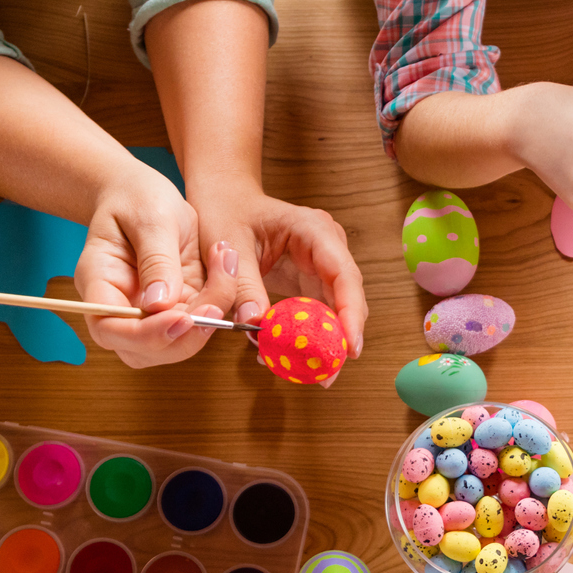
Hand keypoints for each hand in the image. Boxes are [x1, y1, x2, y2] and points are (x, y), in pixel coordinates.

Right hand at [73, 162, 238, 367]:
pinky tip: (225, 263)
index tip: (181, 319)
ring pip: (177, 344)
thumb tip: (159, 305)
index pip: (109, 330)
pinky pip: (200, 322)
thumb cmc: (136, 197)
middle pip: (145, 350)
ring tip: (224, 263)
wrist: (143, 193)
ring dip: (210, 318)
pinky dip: (220, 299)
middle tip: (214, 302)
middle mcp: (120, 307)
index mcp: (98, 282)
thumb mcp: (149, 215)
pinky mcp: (176, 309)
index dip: (144, 336)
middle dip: (185, 336)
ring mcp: (149, 314)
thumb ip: (156, 259)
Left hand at [186, 181, 368, 371]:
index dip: (350, 314)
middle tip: (326, 376)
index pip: (345, 276)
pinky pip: (316, 313)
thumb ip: (244, 284)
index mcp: (314, 231)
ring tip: (306, 372)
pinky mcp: (310, 280)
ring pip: (335, 311)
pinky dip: (305, 335)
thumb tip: (257, 325)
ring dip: (323, 342)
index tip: (350, 348)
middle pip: (347, 299)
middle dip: (339, 338)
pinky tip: (287, 355)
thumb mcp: (229, 245)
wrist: (222, 196)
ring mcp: (322, 265)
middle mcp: (327, 248)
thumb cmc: (226, 210)